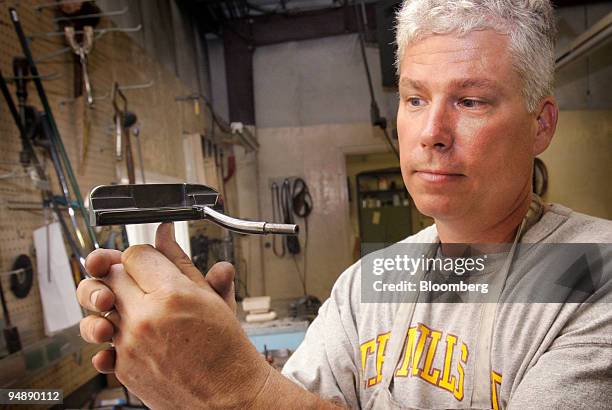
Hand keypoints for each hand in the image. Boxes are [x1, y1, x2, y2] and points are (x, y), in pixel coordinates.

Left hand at [77, 225, 237, 370]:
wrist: (227, 393)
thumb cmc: (225, 347)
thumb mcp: (210, 296)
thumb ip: (181, 260)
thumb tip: (165, 233)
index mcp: (172, 294)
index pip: (134, 254)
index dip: (143, 255)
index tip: (151, 261)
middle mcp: (145, 318)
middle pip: (110, 276)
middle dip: (122, 274)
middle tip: (139, 281)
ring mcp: (129, 344)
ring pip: (97, 308)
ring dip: (108, 303)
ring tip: (126, 307)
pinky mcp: (122, 366)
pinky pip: (100, 343)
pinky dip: (110, 336)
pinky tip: (124, 334)